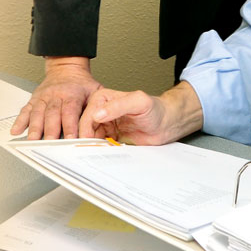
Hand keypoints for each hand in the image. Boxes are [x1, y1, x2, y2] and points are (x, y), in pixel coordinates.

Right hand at [11, 57, 101, 139]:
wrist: (67, 68)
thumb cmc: (82, 84)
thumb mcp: (96, 90)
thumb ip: (99, 105)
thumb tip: (104, 121)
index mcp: (73, 93)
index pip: (71, 111)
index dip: (70, 126)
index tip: (70, 139)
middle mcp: (56, 95)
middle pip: (52, 114)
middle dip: (50, 130)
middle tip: (50, 143)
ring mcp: (44, 97)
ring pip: (37, 113)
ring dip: (35, 127)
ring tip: (33, 140)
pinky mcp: (34, 99)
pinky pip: (25, 110)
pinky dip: (20, 121)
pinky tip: (16, 130)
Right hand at [78, 81, 203, 144]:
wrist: (165, 124)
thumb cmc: (155, 109)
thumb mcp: (139, 103)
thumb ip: (119, 105)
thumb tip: (98, 113)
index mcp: (103, 98)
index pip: (88, 115)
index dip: (86, 128)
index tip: (88, 141)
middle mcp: (101, 110)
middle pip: (85, 128)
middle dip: (87, 139)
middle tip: (91, 150)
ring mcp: (104, 124)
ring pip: (90, 137)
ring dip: (92, 146)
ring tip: (99, 152)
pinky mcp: (109, 135)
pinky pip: (98, 144)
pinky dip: (99, 150)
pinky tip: (105, 152)